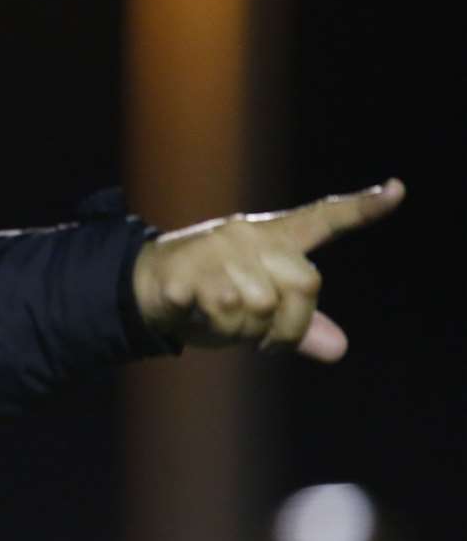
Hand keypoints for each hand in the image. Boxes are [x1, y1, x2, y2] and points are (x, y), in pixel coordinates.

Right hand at [132, 179, 404, 361]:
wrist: (142, 288)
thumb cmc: (208, 298)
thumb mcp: (257, 312)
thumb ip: (299, 326)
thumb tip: (339, 349)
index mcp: (270, 239)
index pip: (322, 219)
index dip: (362, 208)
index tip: (399, 190)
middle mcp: (247, 236)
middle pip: (304, 283)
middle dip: (288, 324)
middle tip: (260, 337)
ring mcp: (215, 250)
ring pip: (259, 304)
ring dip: (242, 330)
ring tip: (220, 321)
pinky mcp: (185, 270)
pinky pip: (219, 309)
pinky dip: (212, 325)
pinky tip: (194, 314)